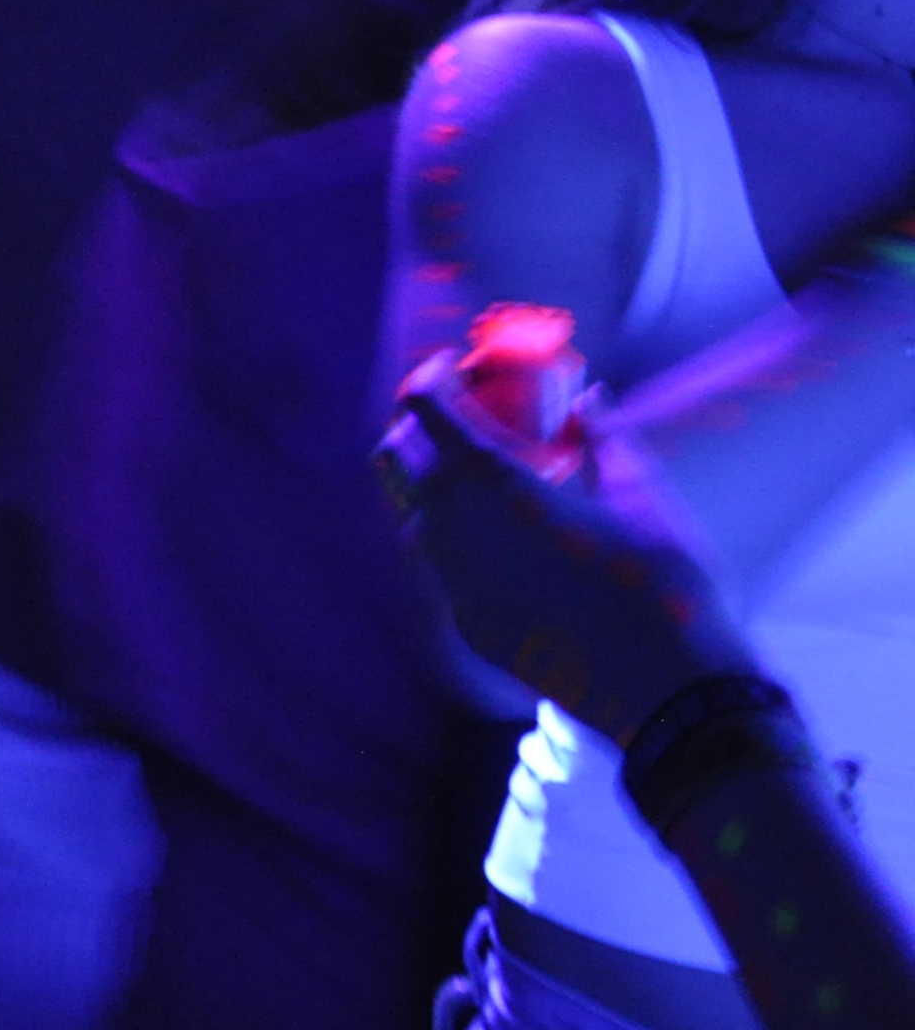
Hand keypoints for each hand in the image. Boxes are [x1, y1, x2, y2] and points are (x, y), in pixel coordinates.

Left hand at [377, 357, 758, 740]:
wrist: (669, 694)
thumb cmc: (664, 584)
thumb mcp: (645, 497)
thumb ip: (606, 442)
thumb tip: (589, 400)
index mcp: (492, 480)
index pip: (426, 407)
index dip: (432, 380)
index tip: (452, 371)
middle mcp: (452, 525)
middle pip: (397, 458)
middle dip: (420, 431)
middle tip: (463, 425)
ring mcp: (450, 580)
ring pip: (411, 515)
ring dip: (432, 489)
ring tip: (483, 485)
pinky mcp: (464, 624)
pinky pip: (438, 568)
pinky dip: (455, 542)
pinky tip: (499, 546)